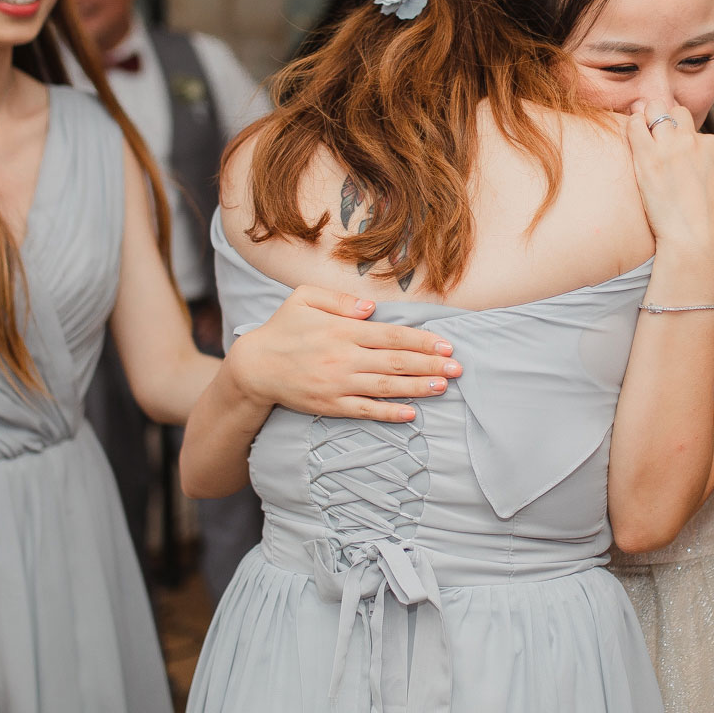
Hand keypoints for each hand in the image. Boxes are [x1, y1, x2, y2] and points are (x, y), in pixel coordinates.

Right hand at [228, 285, 460, 422]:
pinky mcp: (330, 405)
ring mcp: (338, 384)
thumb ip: (340, 299)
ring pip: (386, 387)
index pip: (391, 335)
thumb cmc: (283, 329)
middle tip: (458, 367)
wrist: (254, 367)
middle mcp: (344, 357)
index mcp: (342, 330)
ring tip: (443, 386)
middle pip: (396, 362)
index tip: (445, 344)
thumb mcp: (304, 298)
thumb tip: (372, 308)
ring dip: (418, 388)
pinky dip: (389, 413)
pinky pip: (365, 411)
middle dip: (430, 364)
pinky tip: (411, 414)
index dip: (421, 341)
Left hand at [626, 94, 713, 255]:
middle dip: (664, 118)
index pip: (692, 127)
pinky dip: (632, 124)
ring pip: (655, 110)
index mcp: (713, 146)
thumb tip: (694, 163)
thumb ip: (706, 164)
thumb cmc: (705, 221)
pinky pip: (635, 124)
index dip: (680, 136)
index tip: (671, 149)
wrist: (694, 238)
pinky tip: (630, 134)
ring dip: (647, 118)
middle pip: (675, 111)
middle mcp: (693, 140)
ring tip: (640, 133)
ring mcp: (670, 146)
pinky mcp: (648, 157)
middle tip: (653, 134)